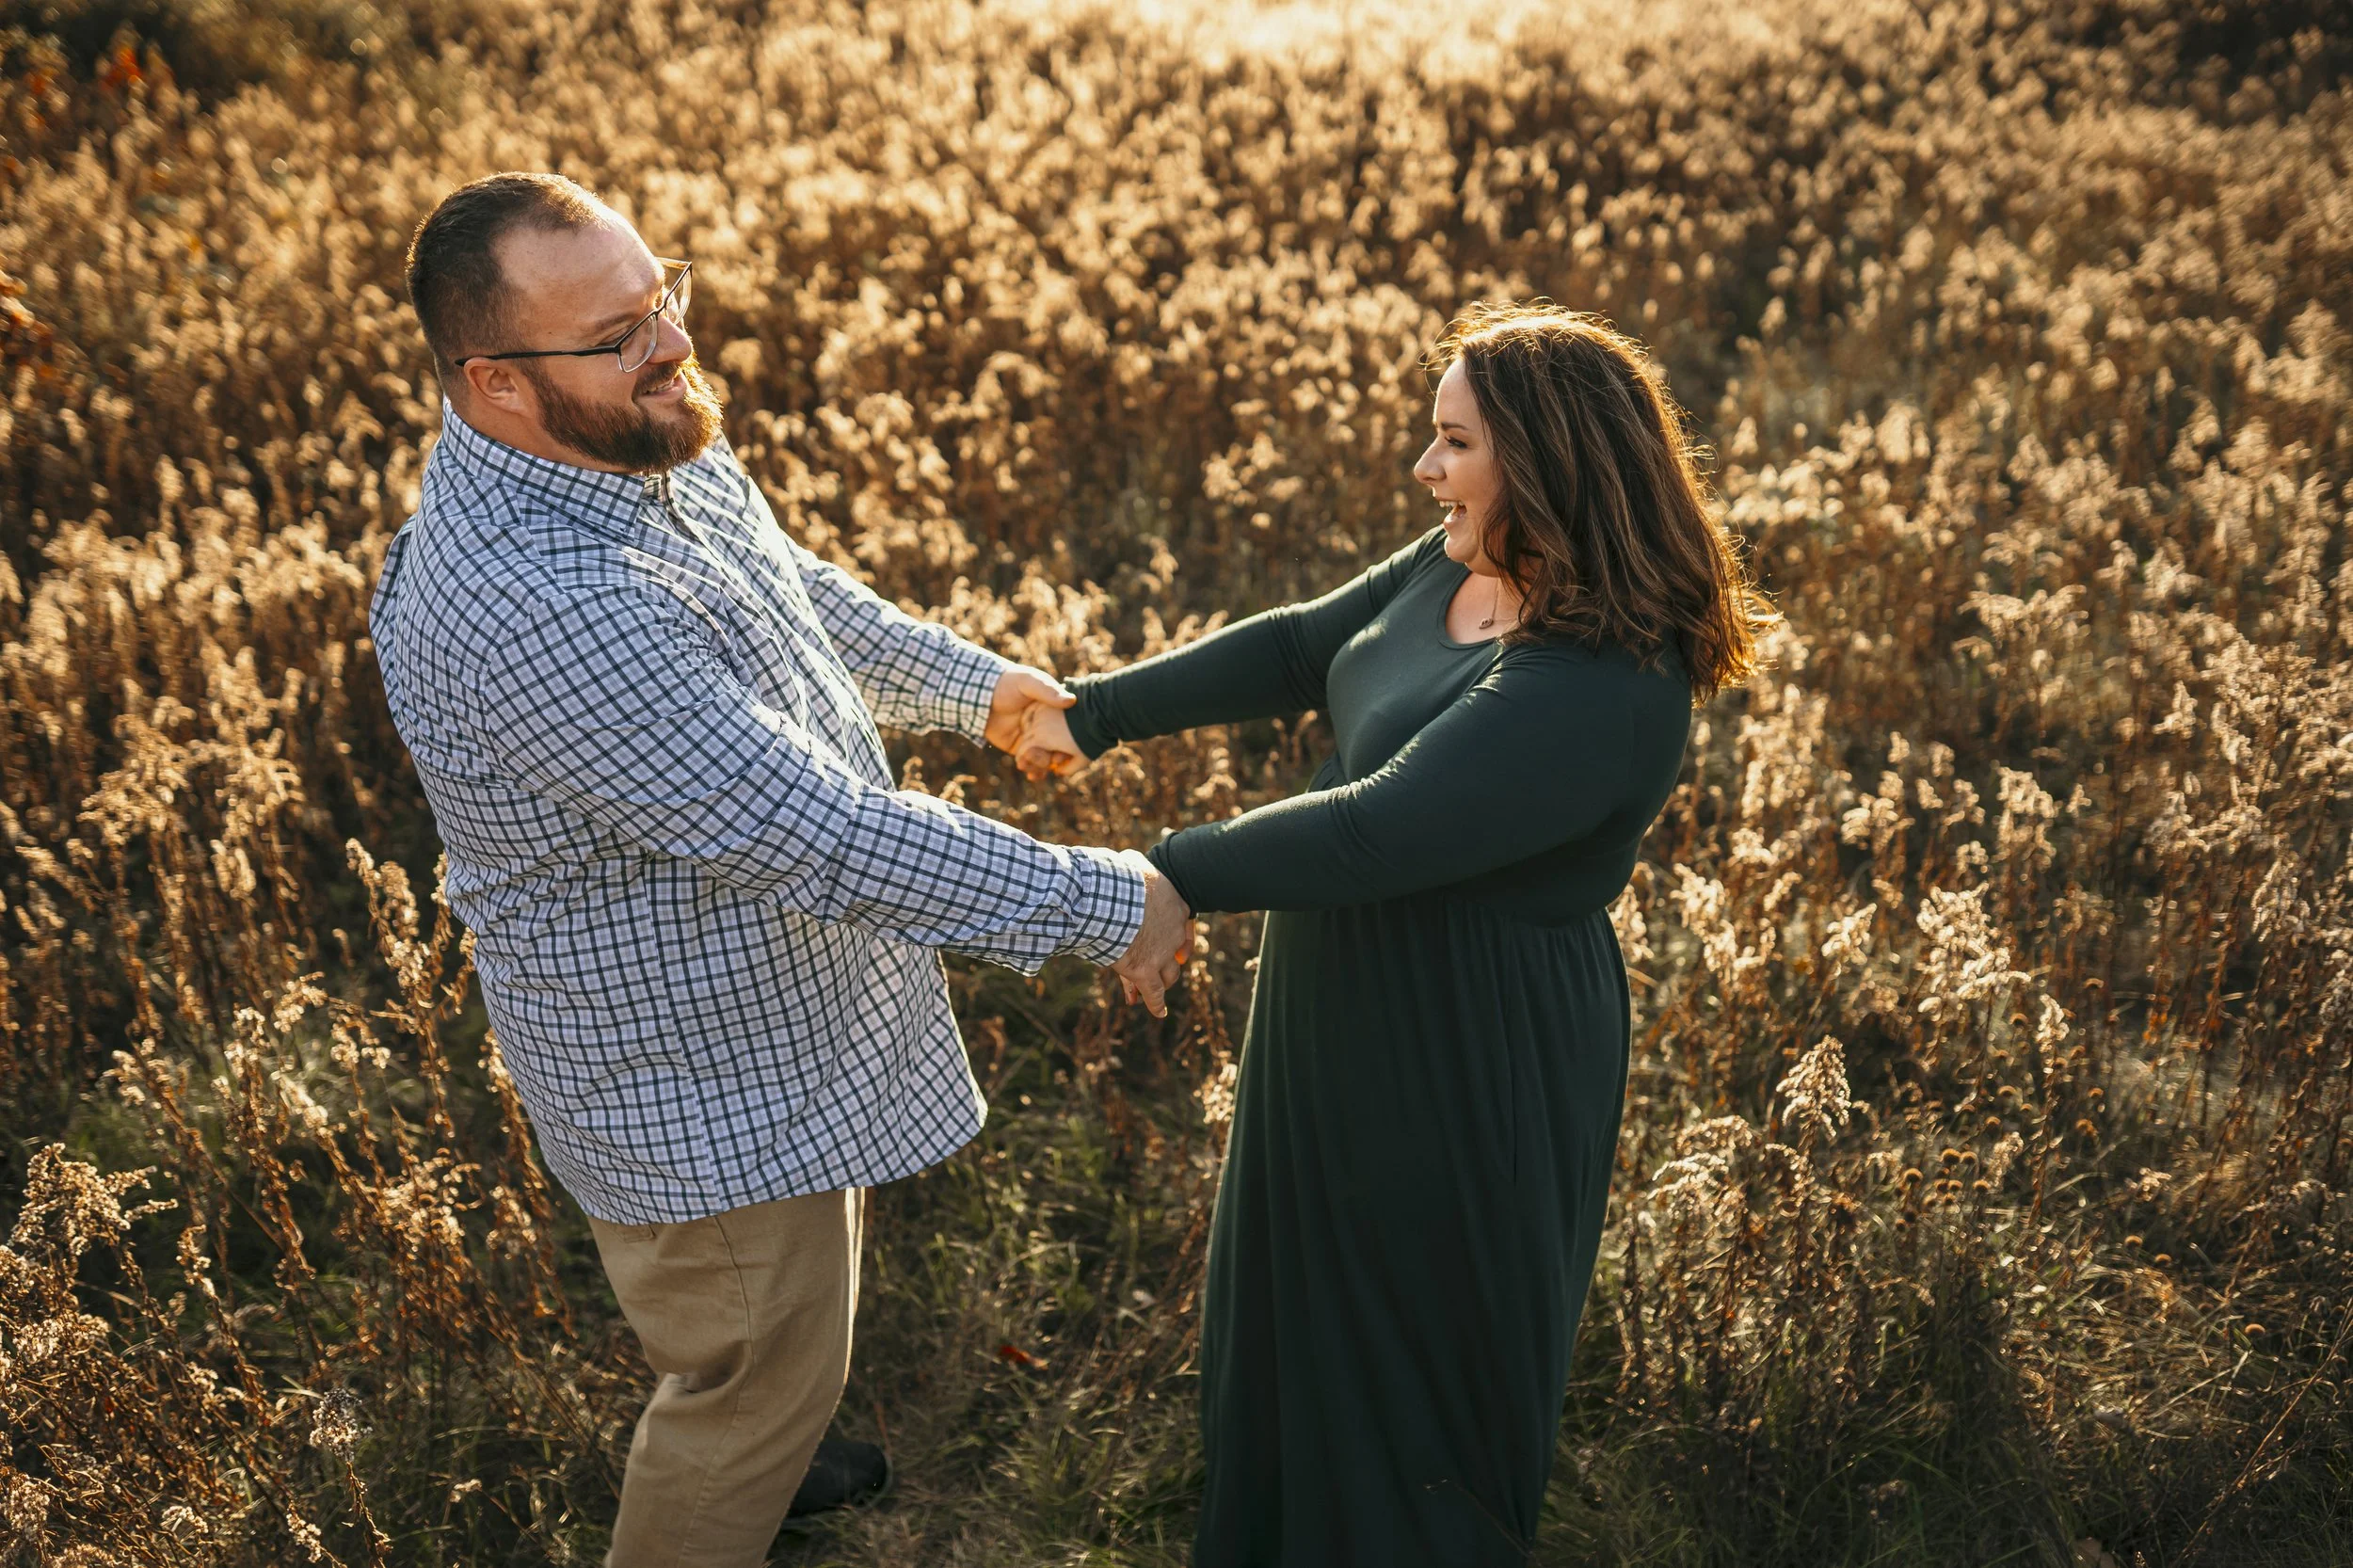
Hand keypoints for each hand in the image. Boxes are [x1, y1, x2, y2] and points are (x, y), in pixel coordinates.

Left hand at [984, 664, 1074, 780]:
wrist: (978, 695)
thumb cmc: (1006, 683)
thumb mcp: (1028, 682)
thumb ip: (1048, 691)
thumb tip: (1071, 701)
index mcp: (1054, 710)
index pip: (1070, 729)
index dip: (1070, 742)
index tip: (1064, 749)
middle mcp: (1047, 726)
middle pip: (1060, 747)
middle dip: (1056, 757)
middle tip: (1051, 760)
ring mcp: (1034, 739)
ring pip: (1046, 758)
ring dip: (1042, 765)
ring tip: (1032, 762)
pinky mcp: (1020, 749)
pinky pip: (1030, 763)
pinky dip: (1033, 770)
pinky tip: (1030, 773)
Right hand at [1111, 849, 1191, 1018]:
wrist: (1110, 900)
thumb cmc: (1118, 878)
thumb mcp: (1132, 864)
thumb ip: (1135, 865)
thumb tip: (1129, 857)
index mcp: (1176, 905)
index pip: (1184, 923)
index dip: (1181, 934)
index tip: (1181, 944)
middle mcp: (1174, 933)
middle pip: (1178, 952)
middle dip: (1172, 959)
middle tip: (1170, 964)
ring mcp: (1162, 955)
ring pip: (1170, 975)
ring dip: (1164, 981)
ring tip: (1159, 986)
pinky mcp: (1145, 973)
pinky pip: (1154, 994)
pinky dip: (1156, 1004)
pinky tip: (1159, 1011)